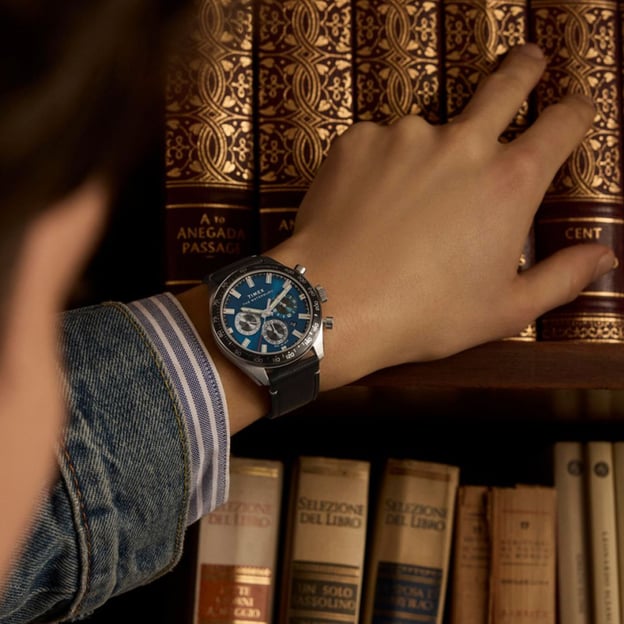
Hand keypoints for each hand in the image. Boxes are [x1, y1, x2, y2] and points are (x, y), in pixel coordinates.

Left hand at [267, 43, 615, 390]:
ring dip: (427, 152)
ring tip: (405, 207)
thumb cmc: (424, 314)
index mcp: (509, 181)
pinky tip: (367, 206)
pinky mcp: (358, 141)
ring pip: (428, 130)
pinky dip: (379, 167)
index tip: (573, 107)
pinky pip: (378, 144)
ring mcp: (405, 136)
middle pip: (504, 86)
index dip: (573, 112)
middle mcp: (461, 144)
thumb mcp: (505, 308)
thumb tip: (605, 255)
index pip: (561, 125)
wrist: (334, 304)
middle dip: (522, 70)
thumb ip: (562, 277)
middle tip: (528, 60)